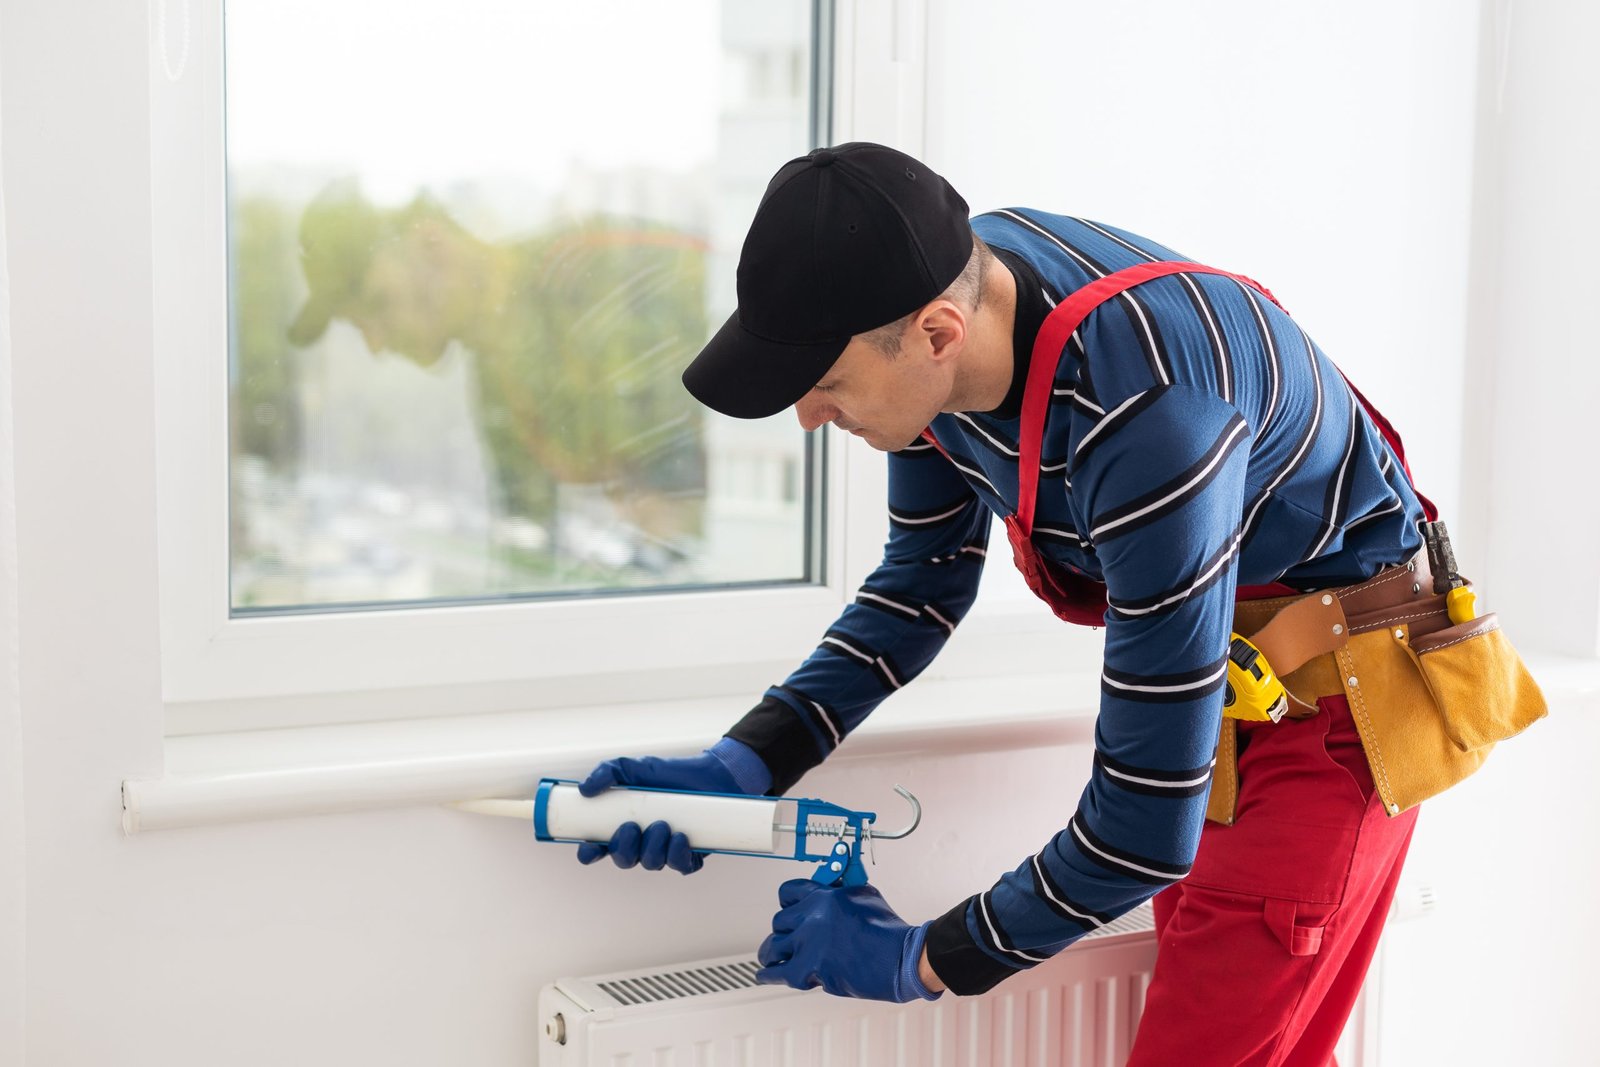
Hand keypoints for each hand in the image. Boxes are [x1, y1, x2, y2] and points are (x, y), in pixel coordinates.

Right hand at [574, 747, 758, 874]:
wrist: (711, 774)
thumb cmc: (670, 773)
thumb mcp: (635, 767)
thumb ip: (608, 771)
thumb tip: (584, 788)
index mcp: (623, 825)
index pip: (599, 848)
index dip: (590, 853)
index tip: (589, 847)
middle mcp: (643, 842)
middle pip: (623, 860)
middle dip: (624, 848)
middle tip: (632, 826)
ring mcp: (666, 850)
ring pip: (651, 864)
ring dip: (653, 848)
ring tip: (663, 825)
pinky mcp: (690, 854)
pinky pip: (681, 867)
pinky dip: (678, 855)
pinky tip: (680, 837)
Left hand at [755, 879, 937, 1002]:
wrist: (900, 958)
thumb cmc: (888, 931)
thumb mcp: (865, 895)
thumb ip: (841, 892)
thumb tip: (832, 890)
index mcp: (824, 896)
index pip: (789, 892)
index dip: (787, 902)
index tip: (786, 908)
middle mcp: (812, 917)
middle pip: (779, 922)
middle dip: (783, 930)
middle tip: (788, 937)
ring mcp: (809, 944)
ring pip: (773, 945)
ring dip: (772, 951)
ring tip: (770, 955)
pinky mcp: (811, 969)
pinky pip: (778, 972)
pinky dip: (769, 974)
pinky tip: (765, 974)